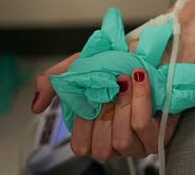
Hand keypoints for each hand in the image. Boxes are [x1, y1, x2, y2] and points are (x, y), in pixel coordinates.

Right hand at [33, 58, 179, 160]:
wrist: (156, 46)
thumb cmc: (121, 60)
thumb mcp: (80, 66)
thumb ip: (53, 83)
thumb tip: (35, 106)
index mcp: (96, 130)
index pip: (81, 146)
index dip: (85, 122)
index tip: (92, 94)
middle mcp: (116, 141)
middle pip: (101, 148)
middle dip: (106, 112)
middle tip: (113, 84)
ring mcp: (138, 142)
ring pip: (121, 140)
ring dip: (123, 105)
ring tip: (128, 80)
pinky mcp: (159, 135)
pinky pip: (143, 127)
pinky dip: (139, 100)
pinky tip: (140, 81)